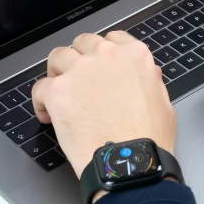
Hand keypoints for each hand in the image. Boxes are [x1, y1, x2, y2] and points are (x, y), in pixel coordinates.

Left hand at [32, 31, 176, 177]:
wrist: (129, 163)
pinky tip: (48, 114)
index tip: (100, 67)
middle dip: (79, 60)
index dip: (103, 54)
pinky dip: (41, 101)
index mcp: (133, 55)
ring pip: (58, 57)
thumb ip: (152, 81)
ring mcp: (79, 71)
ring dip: (58, 73)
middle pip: (82, 44)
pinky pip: (40, 87)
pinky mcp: (58, 91)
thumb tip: (148, 73)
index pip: (112, 39)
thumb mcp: (164, 103)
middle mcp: (105, 55)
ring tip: (61, 93)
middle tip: (80, 81)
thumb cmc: (148, 140)